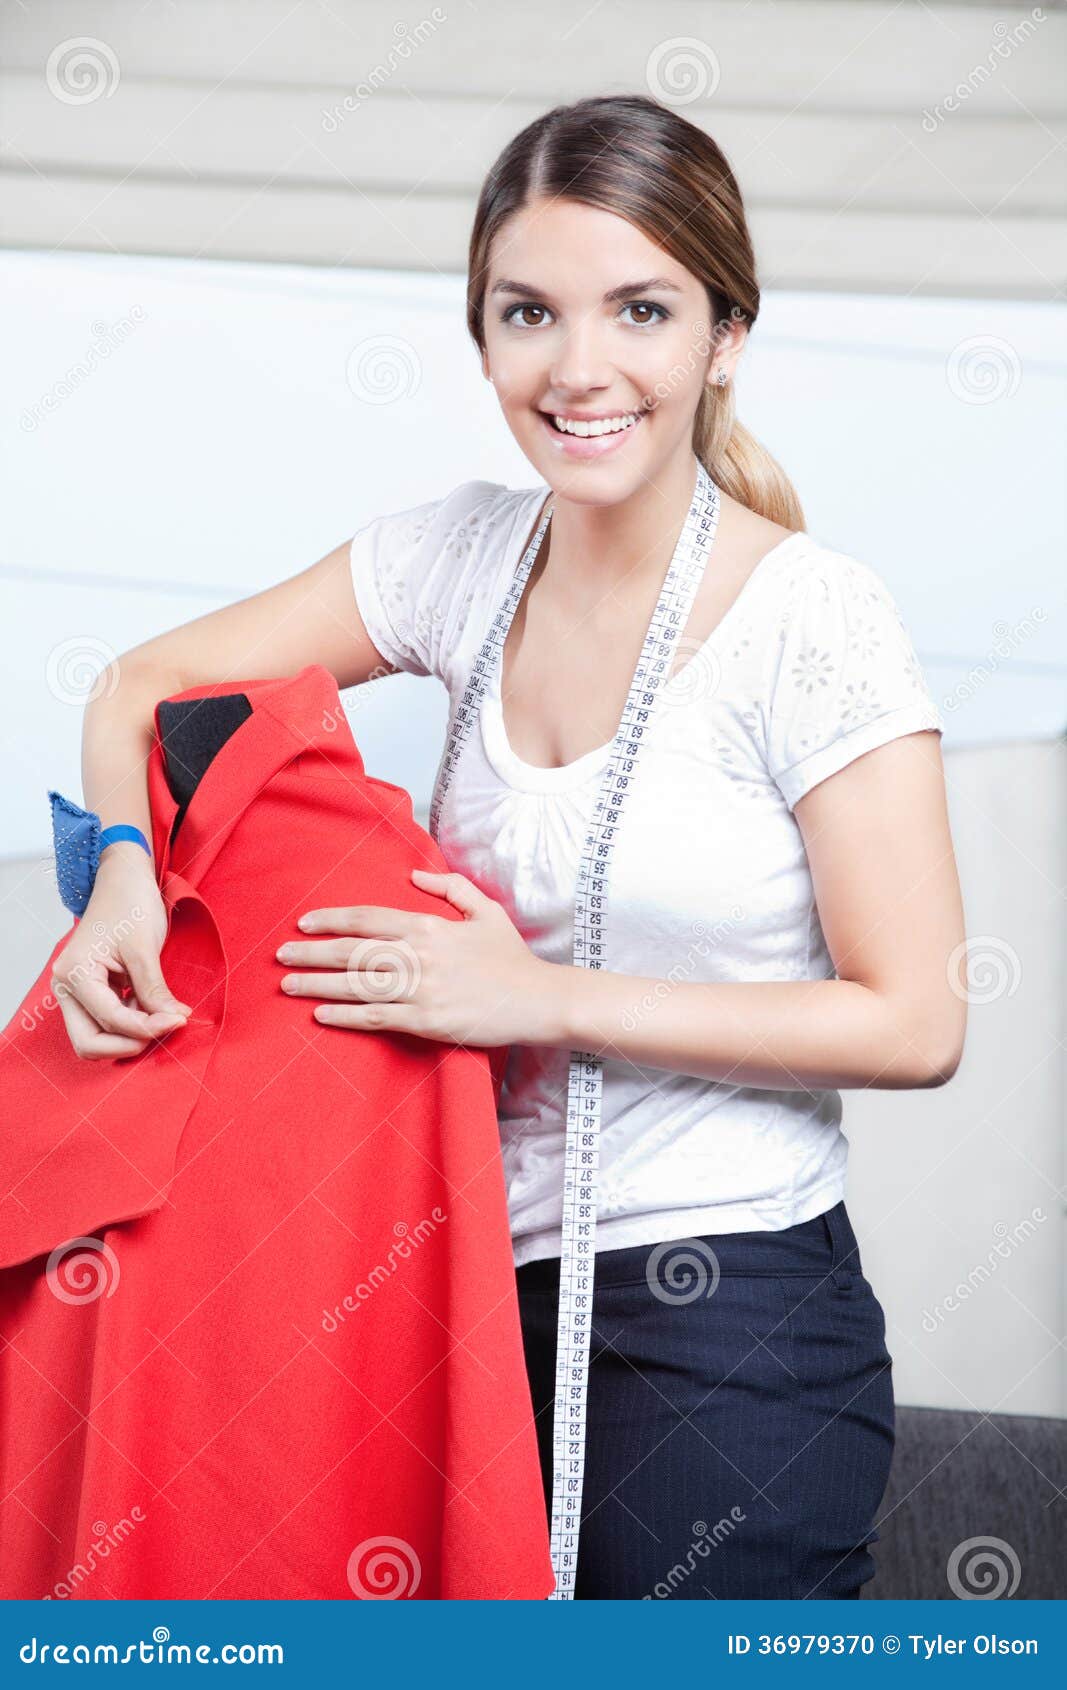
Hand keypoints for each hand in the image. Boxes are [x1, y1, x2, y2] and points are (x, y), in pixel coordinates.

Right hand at [51, 852, 191, 1059]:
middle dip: (128, 1044)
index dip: (147, 1027)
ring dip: (128, 1036)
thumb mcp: (144, 948)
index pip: (110, 1019)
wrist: (123, 879)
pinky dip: (130, 1024)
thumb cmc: (129, 903)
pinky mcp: (90, 992)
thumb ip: (154, 990)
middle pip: (89, 1043)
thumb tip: (173, 1021)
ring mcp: (75, 991)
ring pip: (95, 1037)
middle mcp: (66, 986)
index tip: (180, 1021)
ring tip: (160, 1014)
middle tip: (165, 1030)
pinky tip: (152, 1008)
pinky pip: (105, 1023)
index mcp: (74, 973)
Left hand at [273, 867, 559, 1047]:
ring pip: (357, 985)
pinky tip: (320, 1013)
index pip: (368, 918)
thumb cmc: (512, 958)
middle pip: (352, 952)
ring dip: (317, 984)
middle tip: (280, 955)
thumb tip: (414, 875)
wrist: (540, 1000)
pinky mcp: (427, 1021)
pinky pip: (376, 1017)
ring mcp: (421, 990)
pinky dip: (345, 1015)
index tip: (304, 924)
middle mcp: (419, 956)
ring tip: (288, 985)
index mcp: (429, 927)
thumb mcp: (486, 911)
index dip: (331, 920)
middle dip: (311, 953)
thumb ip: (450, 888)